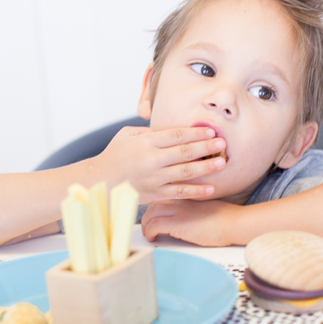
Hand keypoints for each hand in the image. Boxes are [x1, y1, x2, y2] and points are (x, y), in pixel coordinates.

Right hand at [95, 126, 226, 203]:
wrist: (99, 181)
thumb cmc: (114, 155)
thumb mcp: (127, 134)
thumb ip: (150, 131)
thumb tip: (171, 130)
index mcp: (146, 142)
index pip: (177, 135)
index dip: (197, 132)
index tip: (211, 130)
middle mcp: (152, 159)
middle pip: (186, 152)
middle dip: (207, 147)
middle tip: (223, 143)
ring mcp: (154, 178)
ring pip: (186, 172)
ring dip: (207, 167)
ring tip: (222, 162)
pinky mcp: (155, 193)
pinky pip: (180, 192)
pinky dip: (196, 191)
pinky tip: (211, 189)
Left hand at [141, 199, 238, 245]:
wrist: (233, 222)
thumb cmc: (226, 217)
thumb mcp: (207, 205)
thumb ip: (194, 206)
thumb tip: (189, 214)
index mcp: (187, 193)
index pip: (163, 193)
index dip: (155, 204)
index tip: (152, 212)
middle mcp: (179, 199)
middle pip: (153, 203)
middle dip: (147, 215)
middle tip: (147, 225)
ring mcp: (177, 210)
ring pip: (150, 214)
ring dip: (146, 225)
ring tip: (148, 233)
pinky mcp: (177, 223)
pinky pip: (154, 225)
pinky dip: (150, 232)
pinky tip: (153, 238)